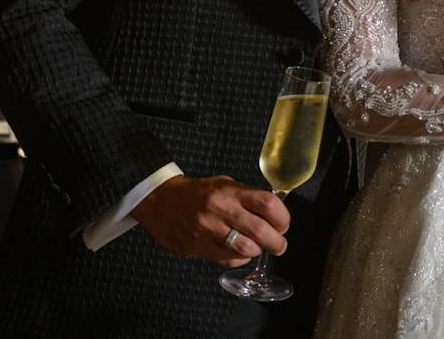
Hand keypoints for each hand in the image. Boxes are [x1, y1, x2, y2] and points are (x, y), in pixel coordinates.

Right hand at [130, 174, 289, 265]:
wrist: (159, 200)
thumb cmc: (197, 193)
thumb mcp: (224, 184)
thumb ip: (248, 197)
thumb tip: (274, 213)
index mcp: (230, 191)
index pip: (268, 204)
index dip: (283, 217)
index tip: (284, 224)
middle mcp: (220, 209)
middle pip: (260, 230)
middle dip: (277, 242)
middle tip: (280, 245)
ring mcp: (207, 229)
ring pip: (245, 248)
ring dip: (258, 252)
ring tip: (259, 249)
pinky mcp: (197, 246)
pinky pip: (227, 259)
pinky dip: (240, 259)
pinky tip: (240, 254)